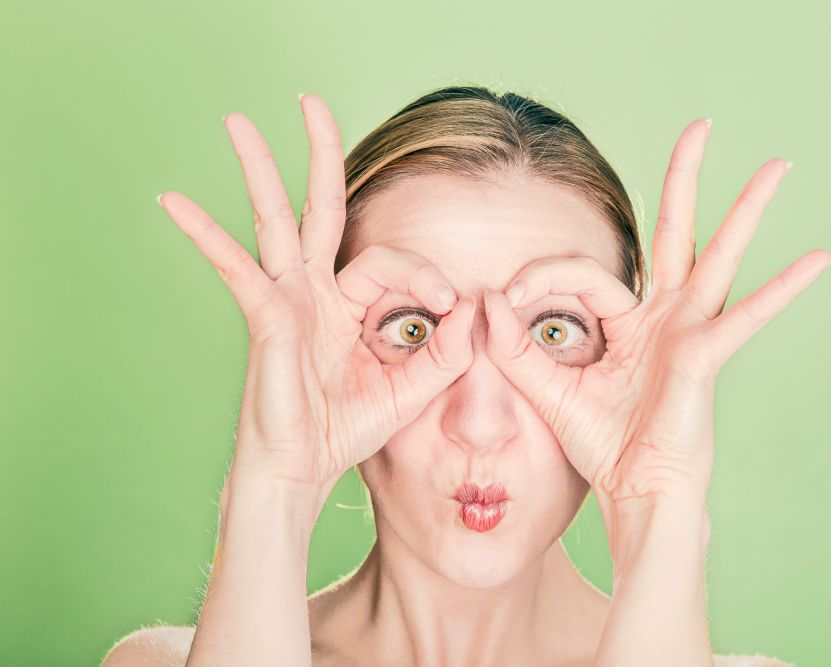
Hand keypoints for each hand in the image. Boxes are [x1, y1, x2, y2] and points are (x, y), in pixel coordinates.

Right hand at [157, 94, 474, 512]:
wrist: (303, 472)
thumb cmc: (348, 430)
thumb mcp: (411, 388)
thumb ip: (446, 353)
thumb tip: (475, 308)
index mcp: (349, 304)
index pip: (388, 260)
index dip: (424, 275)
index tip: (451, 308)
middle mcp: (314, 292)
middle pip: (318, 208)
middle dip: (319, 154)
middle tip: (310, 100)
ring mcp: (286, 301)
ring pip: (274, 221)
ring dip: (258, 169)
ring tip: (237, 121)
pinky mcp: (265, 320)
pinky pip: (237, 270)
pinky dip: (205, 237)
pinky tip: (174, 204)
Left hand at [482, 119, 830, 504]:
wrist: (632, 493)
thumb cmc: (600, 445)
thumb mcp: (547, 389)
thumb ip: (515, 346)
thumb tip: (487, 299)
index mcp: (629, 322)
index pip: (585, 274)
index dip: (541, 277)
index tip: (505, 299)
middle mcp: (665, 317)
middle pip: (675, 233)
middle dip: (684, 179)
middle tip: (700, 126)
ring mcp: (690, 332)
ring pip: (718, 256)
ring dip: (746, 209)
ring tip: (779, 165)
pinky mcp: (704, 356)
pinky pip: (745, 317)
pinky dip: (783, 290)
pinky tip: (820, 259)